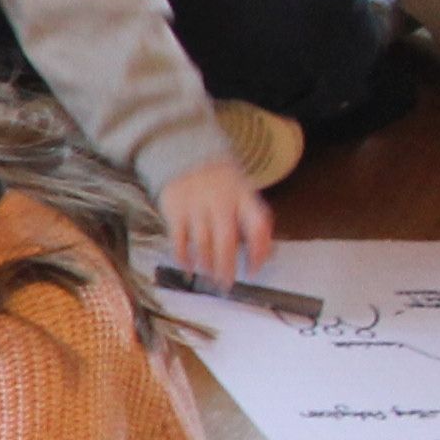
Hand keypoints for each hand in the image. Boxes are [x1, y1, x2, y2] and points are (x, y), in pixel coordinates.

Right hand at [160, 159, 275, 290]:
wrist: (187, 156)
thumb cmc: (222, 185)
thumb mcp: (244, 195)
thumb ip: (254, 222)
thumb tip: (264, 256)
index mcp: (244, 196)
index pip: (257, 226)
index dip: (258, 251)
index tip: (254, 270)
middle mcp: (221, 201)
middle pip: (226, 239)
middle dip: (226, 266)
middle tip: (227, 284)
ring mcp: (196, 204)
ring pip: (202, 242)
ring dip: (206, 264)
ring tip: (210, 277)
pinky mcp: (174, 209)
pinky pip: (178, 239)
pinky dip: (183, 256)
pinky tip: (189, 266)